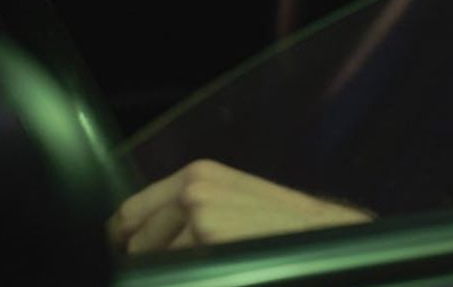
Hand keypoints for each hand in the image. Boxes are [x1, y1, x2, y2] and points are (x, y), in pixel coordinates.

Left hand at [108, 159, 374, 252]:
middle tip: (185, 266)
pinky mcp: (210, 242)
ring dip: (172, 271)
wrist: (328, 234)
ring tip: (208, 269)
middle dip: (148, 263)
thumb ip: (187, 211)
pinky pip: (175, 271)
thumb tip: (139, 238)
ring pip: (153, 262)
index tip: (128, 256)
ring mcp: (200, 218)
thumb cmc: (282, 227)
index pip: (130, 212)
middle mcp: (193, 191)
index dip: (124, 241)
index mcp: (197, 176)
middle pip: (135, 242)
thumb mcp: (232, 202)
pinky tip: (214, 271)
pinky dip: (189, 275)